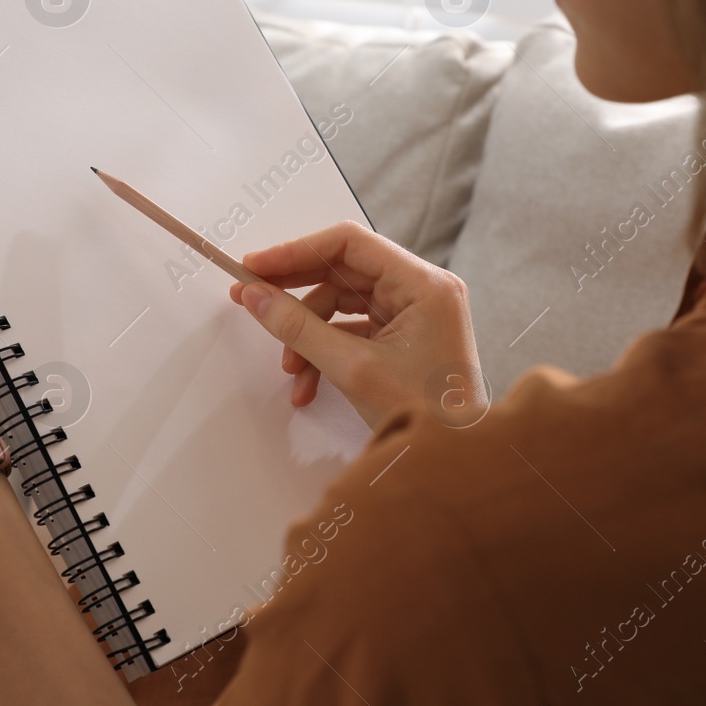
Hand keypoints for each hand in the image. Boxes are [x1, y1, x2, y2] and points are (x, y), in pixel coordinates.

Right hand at [228, 220, 484, 428]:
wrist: (454, 462)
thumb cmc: (423, 416)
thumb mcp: (352, 369)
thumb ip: (299, 328)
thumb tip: (255, 296)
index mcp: (424, 284)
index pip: (349, 244)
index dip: (296, 251)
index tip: (255, 267)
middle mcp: (423, 289)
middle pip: (343, 271)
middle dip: (296, 293)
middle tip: (251, 298)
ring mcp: (414, 312)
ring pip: (343, 304)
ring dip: (309, 335)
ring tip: (290, 369)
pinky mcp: (404, 336)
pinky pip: (353, 329)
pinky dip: (326, 351)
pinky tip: (308, 385)